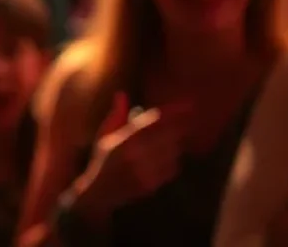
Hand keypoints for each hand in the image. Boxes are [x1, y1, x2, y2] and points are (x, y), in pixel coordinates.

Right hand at [73, 92, 191, 226]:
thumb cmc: (102, 159)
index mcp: (126, 138)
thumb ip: (116, 114)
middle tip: (190, 121)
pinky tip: (170, 157)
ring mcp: (144, 171)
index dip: (174, 112)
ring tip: (177, 139)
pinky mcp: (150, 185)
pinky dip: (174, 161)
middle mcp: (136, 154)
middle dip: (181, 127)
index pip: (156, 120)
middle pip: (169, 135)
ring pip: (173, 152)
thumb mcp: (105, 133)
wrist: (97, 193)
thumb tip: (121, 93)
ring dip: (177, 144)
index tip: (189, 105)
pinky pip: (171, 170)